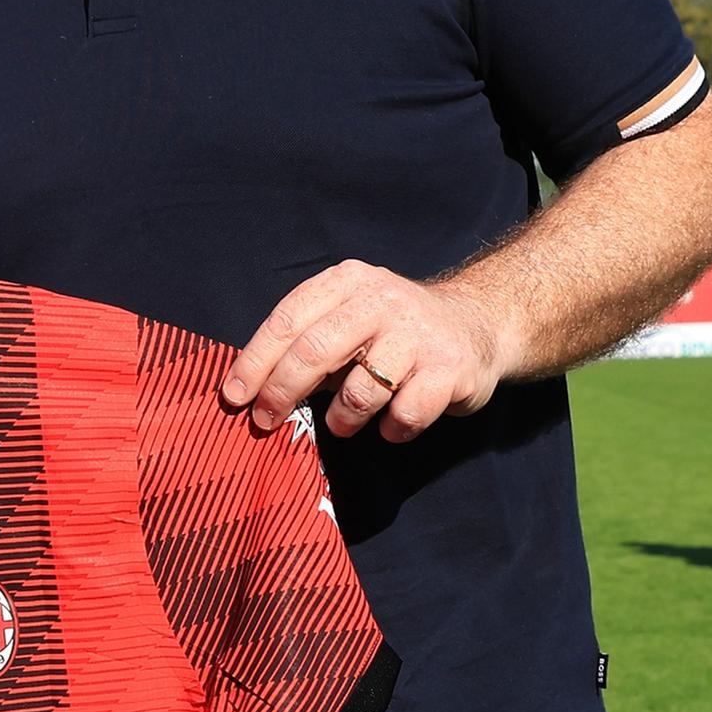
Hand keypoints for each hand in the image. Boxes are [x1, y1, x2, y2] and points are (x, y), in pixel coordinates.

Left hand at [223, 260, 503, 442]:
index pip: (288, 320)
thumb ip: (307, 344)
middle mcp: (382, 300)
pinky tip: (390, 426)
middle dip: (282, 391)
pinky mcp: (449, 370)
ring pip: (361, 389)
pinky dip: (390, 430)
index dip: (255, 361)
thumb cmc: (394, 330)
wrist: (477, 325)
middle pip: (315, 351)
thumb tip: (253, 389)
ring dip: (341, 418)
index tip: (234, 397)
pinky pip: (405, 414)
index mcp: (348, 282)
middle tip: (266, 422)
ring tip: (340, 424)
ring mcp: (418, 334)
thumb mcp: (349, 318)